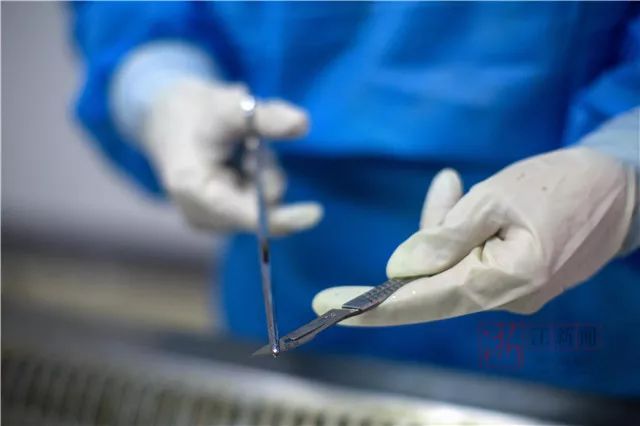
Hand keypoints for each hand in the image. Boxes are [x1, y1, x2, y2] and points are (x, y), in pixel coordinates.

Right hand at [142, 78, 322, 234]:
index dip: (283, 217)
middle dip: (265, 173)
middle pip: (259, 208)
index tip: (316, 212)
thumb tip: (302, 123)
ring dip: (262, 173)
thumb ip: (264, 115)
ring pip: (261, 204)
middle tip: (251, 142)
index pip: (246, 215)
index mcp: (193, 189)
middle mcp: (199, 214)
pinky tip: (239, 161)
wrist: (166, 119)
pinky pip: (256, 203)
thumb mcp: (227, 105)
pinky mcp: (220, 217)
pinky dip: (256, 179)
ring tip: (241, 148)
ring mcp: (209, 219)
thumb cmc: (194, 111)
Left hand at [313, 148, 635, 325]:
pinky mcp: (511, 279)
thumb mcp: (499, 197)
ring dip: (444, 228)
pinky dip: (456, 233)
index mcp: (504, 282)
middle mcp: (503, 299)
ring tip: (464, 187)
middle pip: (433, 281)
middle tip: (447, 195)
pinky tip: (464, 196)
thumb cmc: (564, 186)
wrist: (623, 188)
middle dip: (422, 247)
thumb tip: (398, 269)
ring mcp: (508, 293)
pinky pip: (466, 262)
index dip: (372, 305)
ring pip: (448, 267)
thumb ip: (447, 234)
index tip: (327, 305)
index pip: (422, 302)